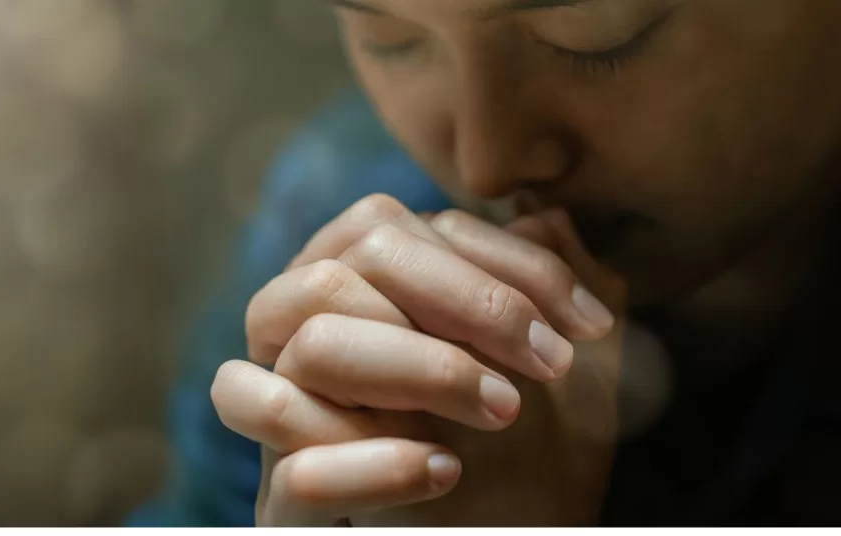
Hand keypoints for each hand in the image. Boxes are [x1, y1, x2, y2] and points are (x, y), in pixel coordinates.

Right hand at [211, 194, 626, 525]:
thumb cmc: (537, 459)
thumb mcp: (566, 371)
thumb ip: (552, 289)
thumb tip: (543, 213)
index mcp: (351, 297)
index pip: (389, 229)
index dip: (497, 262)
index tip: (584, 323)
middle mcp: (300, 347)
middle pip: (341, 270)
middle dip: (464, 306)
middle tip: (548, 364)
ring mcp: (285, 426)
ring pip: (311, 348)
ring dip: (422, 367)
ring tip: (503, 411)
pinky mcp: (282, 507)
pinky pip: (295, 471)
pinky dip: (374, 466)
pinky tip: (447, 472)